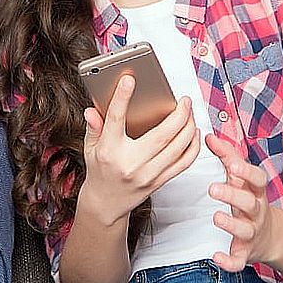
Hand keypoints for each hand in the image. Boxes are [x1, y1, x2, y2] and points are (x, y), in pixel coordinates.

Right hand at [80, 74, 201, 226]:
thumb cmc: (99, 170)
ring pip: (177, 148)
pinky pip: (183, 163)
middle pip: (161, 135)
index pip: (115, 119)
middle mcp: (130, 163)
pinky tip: (193, 133)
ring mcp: (147, 174)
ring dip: (189, 127)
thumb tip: (92, 110)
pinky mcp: (159, 181)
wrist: (106, 203)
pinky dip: (192, 146)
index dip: (122, 98)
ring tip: (190, 113)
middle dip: (179, 114)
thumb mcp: (90, 147)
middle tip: (184, 100)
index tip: (129, 80)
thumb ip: (93, 127)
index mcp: (109, 150)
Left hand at [205, 132, 273, 271]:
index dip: (247, 172)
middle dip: (233, 196)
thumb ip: (227, 157)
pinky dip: (229, 261)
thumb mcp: (242, 179)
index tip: (233, 165)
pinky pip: (239, 260)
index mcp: (256, 192)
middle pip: (249, 203)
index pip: (257, 179)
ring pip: (244, 230)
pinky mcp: (245, 253)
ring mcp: (252, 233)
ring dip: (231, 225)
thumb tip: (208, 136)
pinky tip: (216, 257)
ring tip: (216, 217)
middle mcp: (256, 212)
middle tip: (212, 189)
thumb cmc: (249, 200)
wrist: (270, 236)